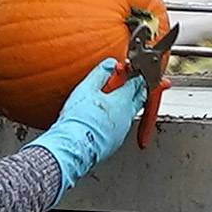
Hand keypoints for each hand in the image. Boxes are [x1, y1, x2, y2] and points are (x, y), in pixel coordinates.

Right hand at [36, 54, 144, 191]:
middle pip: (139, 99)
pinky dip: (117, 118)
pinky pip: (120, 127)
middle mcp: (127, 116)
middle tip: (133, 82)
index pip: (137, 83)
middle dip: (137, 88)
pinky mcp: (114, 143)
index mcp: (124, 101)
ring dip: (126, 104)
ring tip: (114, 98)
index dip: (135, 74)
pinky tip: (105, 118)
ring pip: (130, 113)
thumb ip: (100, 73)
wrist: (72, 147)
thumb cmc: (78, 120)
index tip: (130, 69)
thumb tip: (110, 64)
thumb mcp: (87, 89)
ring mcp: (122, 131)